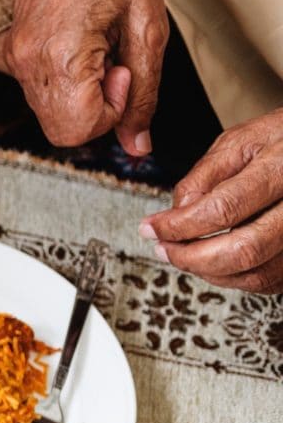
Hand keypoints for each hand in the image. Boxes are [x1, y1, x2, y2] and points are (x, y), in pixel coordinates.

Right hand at [0, 0, 166, 153]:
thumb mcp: (147, 28)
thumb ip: (144, 93)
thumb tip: (137, 144)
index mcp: (59, 57)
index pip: (76, 130)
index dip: (111, 113)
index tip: (124, 74)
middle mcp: (27, 62)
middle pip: (59, 129)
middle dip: (96, 108)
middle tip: (114, 64)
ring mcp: (14, 57)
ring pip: (49, 112)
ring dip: (82, 93)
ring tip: (98, 48)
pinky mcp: (12, 49)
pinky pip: (39, 90)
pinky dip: (67, 80)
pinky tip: (81, 44)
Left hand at [139, 108, 282, 292]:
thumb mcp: (240, 141)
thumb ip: (204, 177)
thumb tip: (176, 215)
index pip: (223, 209)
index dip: (178, 226)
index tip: (151, 228)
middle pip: (244, 251)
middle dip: (191, 258)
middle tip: (164, 249)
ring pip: (258, 273)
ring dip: (210, 273)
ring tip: (184, 255)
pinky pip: (271, 280)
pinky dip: (236, 278)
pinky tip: (215, 263)